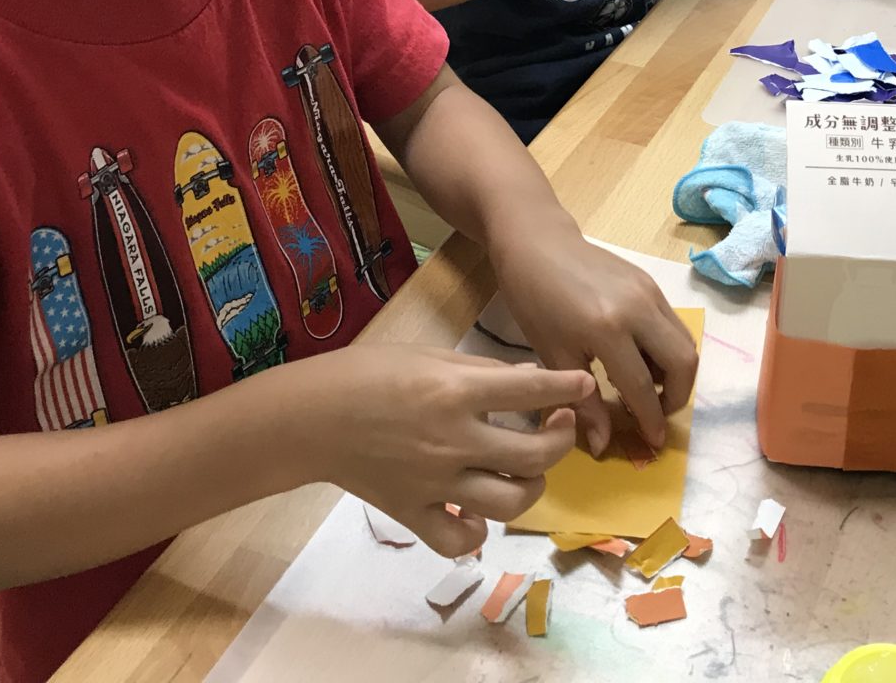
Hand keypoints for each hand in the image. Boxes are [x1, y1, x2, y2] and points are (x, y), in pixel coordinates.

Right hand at [313, 346, 590, 557]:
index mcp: (457, 393)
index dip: (568, 387)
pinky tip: (477, 510)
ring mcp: (436, 483)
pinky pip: (459, 540)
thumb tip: (531, 379)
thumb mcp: (431, 356)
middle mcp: (454, 441)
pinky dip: (476, 531)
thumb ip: (483, 372)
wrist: (310, 417)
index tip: (584, 386)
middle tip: (557, 424)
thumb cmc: (367, 373)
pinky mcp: (414, 513)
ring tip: (527, 467)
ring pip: (511, 501)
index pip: (532, 389)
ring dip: (531, 485)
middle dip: (560, 439)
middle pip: (535, 454)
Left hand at [488, 225, 700, 456]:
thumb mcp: (552, 355)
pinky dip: (667, 350)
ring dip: (675, 373)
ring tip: (647, 390)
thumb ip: (583, 402)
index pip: (642, 387)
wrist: (537, 242)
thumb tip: (603, 445)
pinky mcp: (651, 283)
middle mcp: (639, 309)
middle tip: (656, 414)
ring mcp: (650, 292)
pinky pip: (673, 325)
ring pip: (685, 342)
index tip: (652, 444)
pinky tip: (640, 361)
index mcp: (608, 329)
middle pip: (683, 363)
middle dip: (677, 397)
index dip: (651, 420)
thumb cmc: (534, 300)